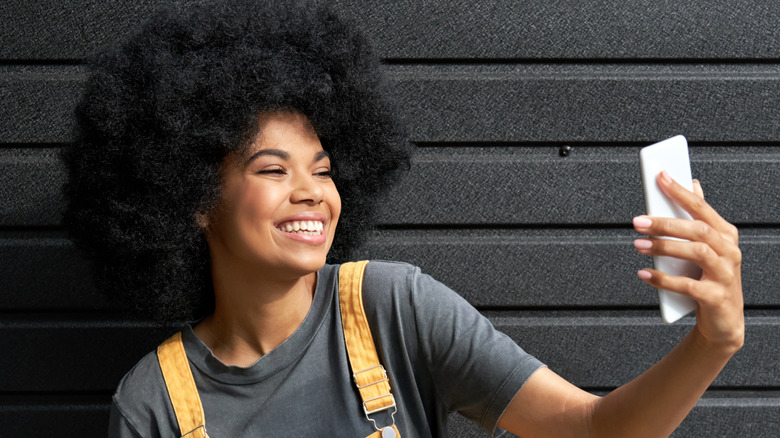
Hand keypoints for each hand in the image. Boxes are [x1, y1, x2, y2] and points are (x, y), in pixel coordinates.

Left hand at [632, 171, 743, 352]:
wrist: (723, 321)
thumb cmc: (709, 278)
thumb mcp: (706, 247)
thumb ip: (698, 218)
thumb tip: (693, 183)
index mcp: (726, 235)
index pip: (702, 208)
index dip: (681, 192)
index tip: (660, 176)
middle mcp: (730, 252)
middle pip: (697, 230)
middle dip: (665, 223)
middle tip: (637, 221)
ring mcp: (726, 275)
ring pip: (697, 253)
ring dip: (664, 247)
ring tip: (638, 245)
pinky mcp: (716, 297)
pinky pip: (688, 286)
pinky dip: (664, 279)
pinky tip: (644, 274)